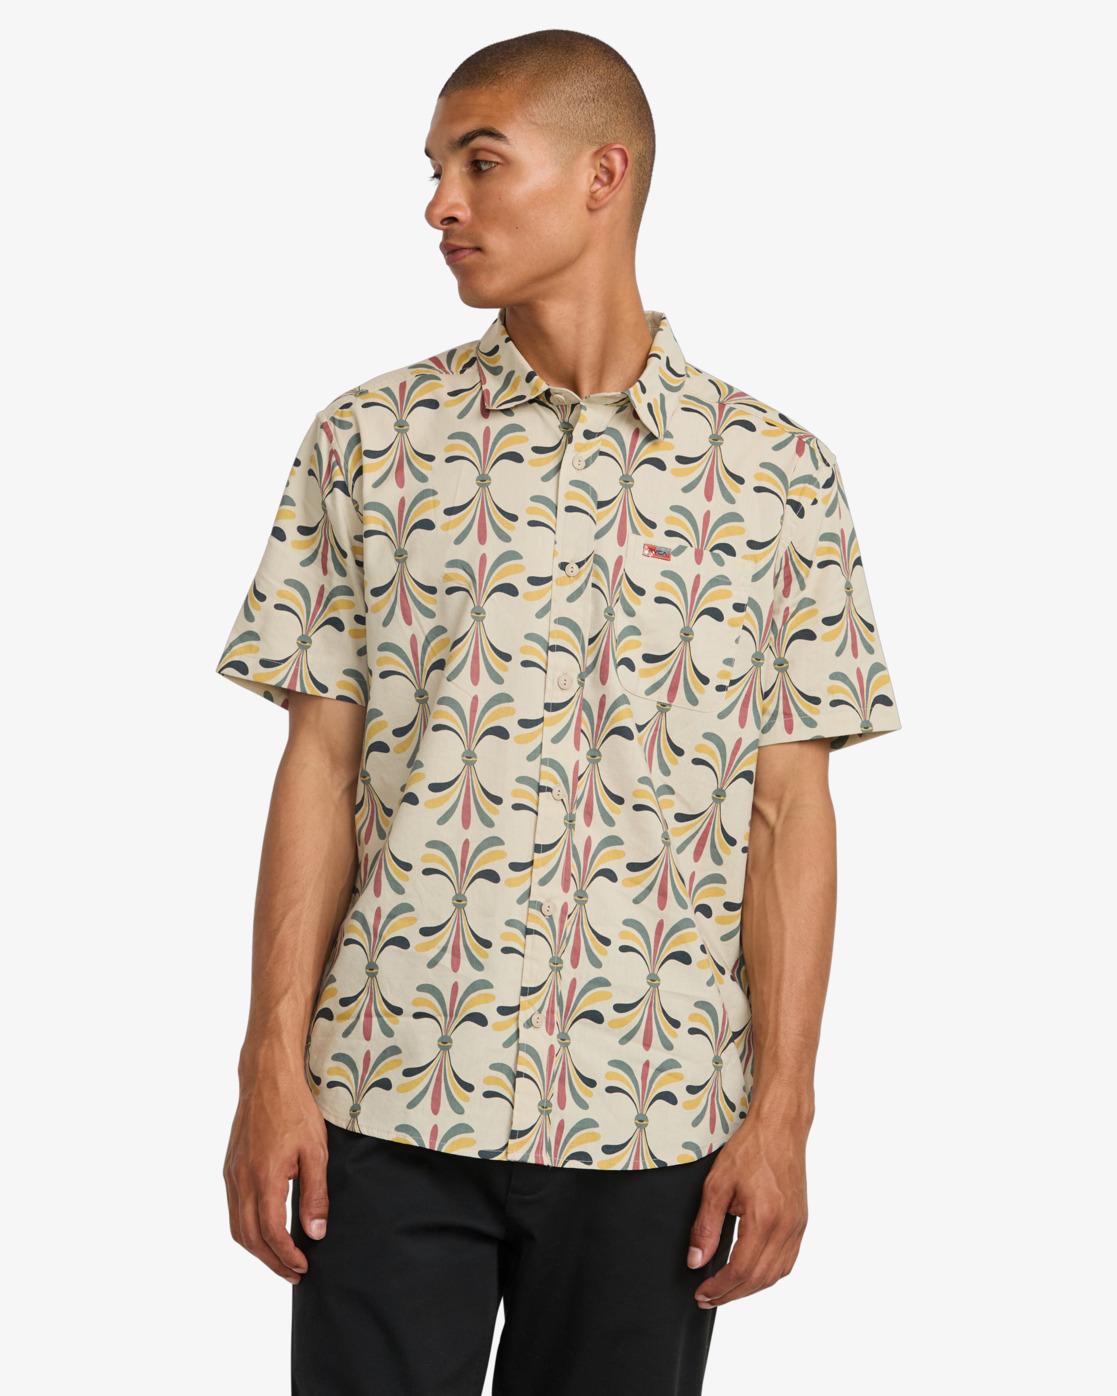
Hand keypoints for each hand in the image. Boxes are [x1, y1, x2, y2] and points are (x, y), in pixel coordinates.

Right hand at [222, 1075, 329, 1283]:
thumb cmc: (294, 1110)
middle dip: (271, 1261)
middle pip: (249, 1238)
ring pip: (236, 1226)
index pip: (270, 1232)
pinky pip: (233, 1209)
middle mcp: (241, 1180)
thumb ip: (315, 1194)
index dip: (286, 1255)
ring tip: (280, 1258)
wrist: (267, 1078)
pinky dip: (246, 1228)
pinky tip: (264, 1229)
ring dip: (256, 1249)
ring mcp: (232, 1174)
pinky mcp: (229, 1167)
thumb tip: (315, 1232)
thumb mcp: (316, 1151)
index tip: (303, 1266)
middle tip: (293, 1273)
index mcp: (264, 1177)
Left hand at [686, 1113, 808, 1306]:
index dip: (719, 1287)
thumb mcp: (717, 1184)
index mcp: (765, 1218)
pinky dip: (768, 1274)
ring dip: (750, 1288)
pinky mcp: (801, 1222)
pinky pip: (787, 1261)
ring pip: (776, 1274)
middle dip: (731, 1294)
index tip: (701, 1294)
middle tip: (707, 1299)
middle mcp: (786, 1227)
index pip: (741, 1269)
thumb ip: (705, 1226)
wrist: (780, 1127)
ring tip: (726, 1290)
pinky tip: (751, 1273)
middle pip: (759, 1279)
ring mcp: (797, 1226)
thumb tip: (695, 1261)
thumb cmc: (749, 1149)